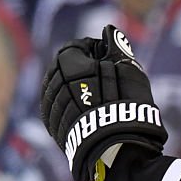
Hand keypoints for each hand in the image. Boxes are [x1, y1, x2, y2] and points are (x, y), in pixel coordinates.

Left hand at [40, 24, 167, 180]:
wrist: (116, 148)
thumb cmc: (126, 104)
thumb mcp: (128, 69)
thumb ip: (116, 47)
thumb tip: (109, 31)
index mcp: (68, 62)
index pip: (77, 46)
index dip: (94, 50)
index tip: (110, 58)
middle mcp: (53, 82)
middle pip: (65, 68)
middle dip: (81, 70)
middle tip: (105, 78)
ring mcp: (52, 107)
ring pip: (60, 90)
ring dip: (74, 89)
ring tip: (97, 98)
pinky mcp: (54, 128)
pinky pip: (59, 110)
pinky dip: (71, 108)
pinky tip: (87, 113)